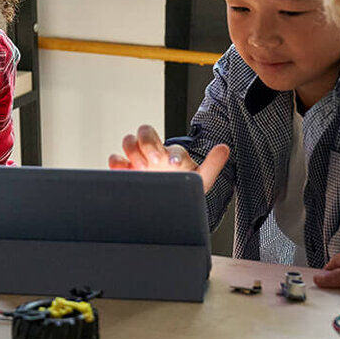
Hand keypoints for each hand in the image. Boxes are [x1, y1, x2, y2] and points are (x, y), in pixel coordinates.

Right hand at [107, 124, 229, 191]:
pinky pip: (115, 159)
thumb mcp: (199, 180)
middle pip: (145, 132)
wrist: (166, 206)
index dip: (172, 153)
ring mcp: (138, 160)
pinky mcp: (124, 170)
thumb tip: (224, 148)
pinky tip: (122, 170)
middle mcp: (154, 153)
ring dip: (132, 150)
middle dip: (149, 144)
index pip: (170, 145)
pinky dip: (116, 162)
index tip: (173, 163)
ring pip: (129, 141)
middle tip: (154, 160)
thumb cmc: (182, 188)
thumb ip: (212, 165)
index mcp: (172, 153)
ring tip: (141, 167)